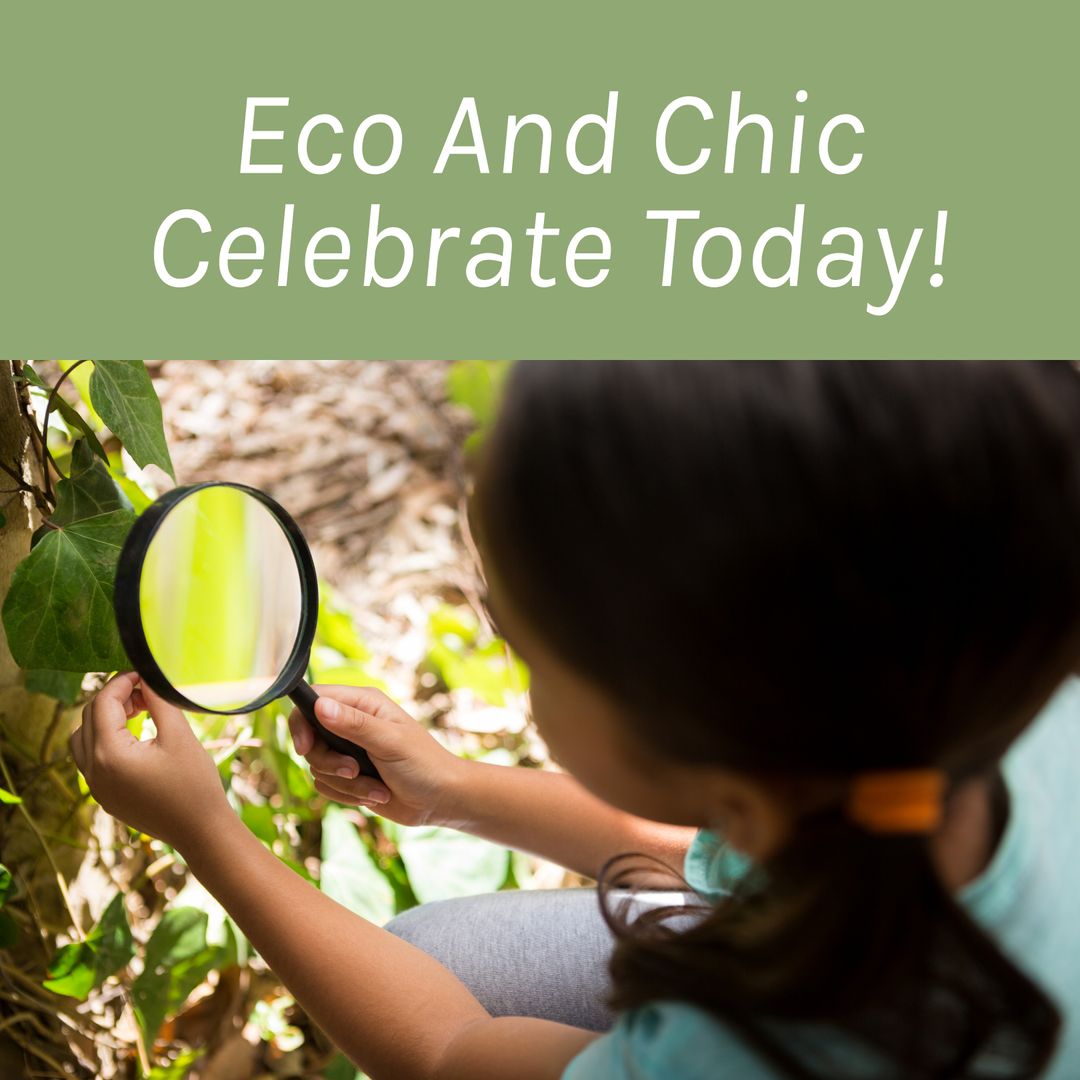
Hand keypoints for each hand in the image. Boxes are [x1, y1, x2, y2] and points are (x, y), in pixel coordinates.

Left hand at [70, 673, 230, 849]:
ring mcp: (96, 787)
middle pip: (88, 718)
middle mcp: (94, 771)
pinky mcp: (105, 796)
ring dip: (104, 719)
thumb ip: (159, 702)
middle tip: (146, 692)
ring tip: (137, 713)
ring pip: (82, 739)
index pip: (102, 703)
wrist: (199, 830)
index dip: (121, 682)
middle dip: (114, 698)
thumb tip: (148, 678)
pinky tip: (134, 737)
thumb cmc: (194, 784)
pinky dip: (104, 740)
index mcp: (110, 755)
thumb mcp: (179, 736)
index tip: (143, 674)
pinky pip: (90, 759)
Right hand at [289, 686, 472, 827]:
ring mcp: (349, 750)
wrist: (441, 800)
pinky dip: (349, 796)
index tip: (305, 747)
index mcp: (363, 703)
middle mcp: (352, 723)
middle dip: (329, 762)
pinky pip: (326, 786)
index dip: (302, 723)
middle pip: (309, 739)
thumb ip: (354, 724)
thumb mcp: (390, 742)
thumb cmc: (424, 764)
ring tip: (377, 786)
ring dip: (346, 784)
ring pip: (317, 767)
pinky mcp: (349, 776)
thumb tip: (320, 706)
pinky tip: (377, 794)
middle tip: (354, 770)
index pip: (313, 700)